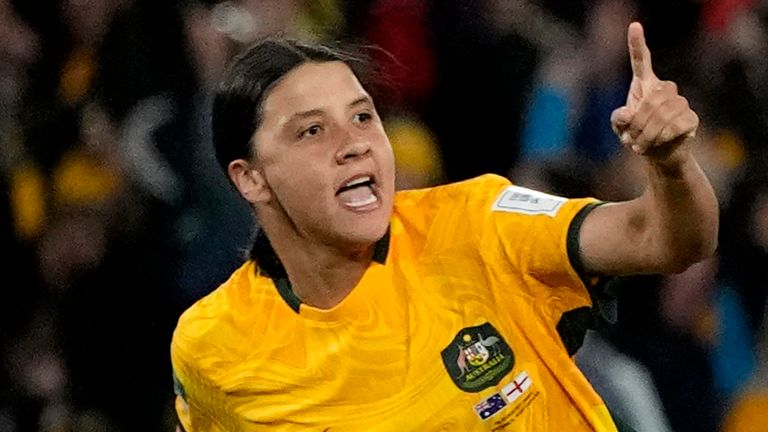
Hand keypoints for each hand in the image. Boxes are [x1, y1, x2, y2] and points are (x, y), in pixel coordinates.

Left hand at [611, 22, 698, 160]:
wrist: (657, 156)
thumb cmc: (637, 137)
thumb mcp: (621, 129)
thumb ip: (618, 119)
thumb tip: (627, 113)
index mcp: (644, 85)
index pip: (641, 61)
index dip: (637, 44)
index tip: (634, 26)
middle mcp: (664, 89)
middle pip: (651, 99)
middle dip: (638, 123)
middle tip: (630, 141)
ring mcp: (680, 102)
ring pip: (663, 113)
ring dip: (647, 133)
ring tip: (639, 146)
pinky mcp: (691, 118)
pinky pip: (675, 124)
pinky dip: (660, 137)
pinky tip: (655, 144)